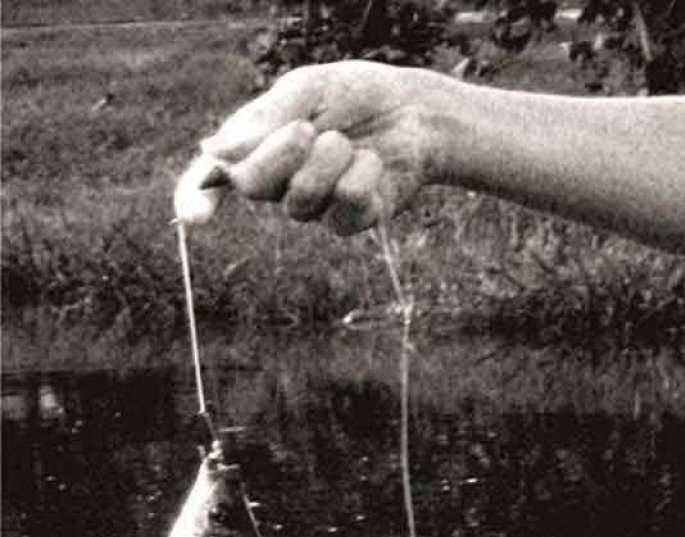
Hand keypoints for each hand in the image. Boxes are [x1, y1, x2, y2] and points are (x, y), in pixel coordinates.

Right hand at [177, 63, 443, 233]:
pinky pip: (346, 202)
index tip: (195, 215)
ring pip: (303, 198)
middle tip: (310, 129)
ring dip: (330, 158)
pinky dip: (363, 172)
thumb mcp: (306, 92)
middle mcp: (277, 184)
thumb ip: (264, 119)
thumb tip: (214, 150)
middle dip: (280, 153)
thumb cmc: (354, 97)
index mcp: (253, 147)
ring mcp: (313, 208)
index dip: (195, 198)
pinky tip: (372, 162)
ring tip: (347, 142)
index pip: (209, 179)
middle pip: (252, 186)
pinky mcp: (350, 221)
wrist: (413, 112)